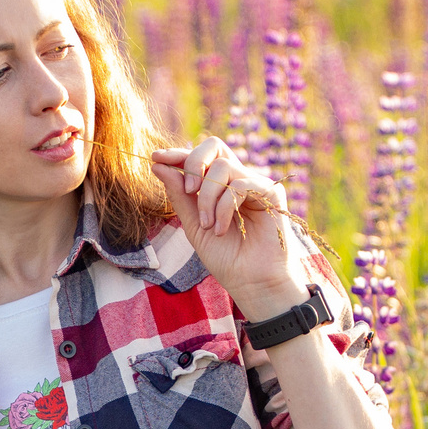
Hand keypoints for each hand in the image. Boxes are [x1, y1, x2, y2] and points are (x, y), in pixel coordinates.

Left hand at [151, 137, 305, 317]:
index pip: (200, 158)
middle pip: (215, 146)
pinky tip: (222, 229)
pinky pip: (240, 185)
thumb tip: (158, 165)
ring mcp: (255, 184)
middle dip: (194, 163)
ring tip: (208, 226)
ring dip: (208, 198)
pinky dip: (224, 207)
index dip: (178, 154)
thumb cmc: (225, 258)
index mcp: (219, 186)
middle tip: (188, 191)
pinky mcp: (271, 193)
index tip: (156, 158)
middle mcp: (238, 180)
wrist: (250, 282)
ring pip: (224, 167)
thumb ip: (179, 195)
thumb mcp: (194, 225)